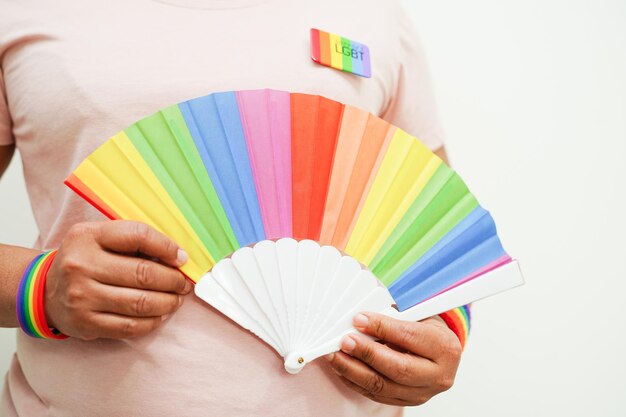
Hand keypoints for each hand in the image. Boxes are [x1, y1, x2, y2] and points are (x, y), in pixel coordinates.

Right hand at [45, 221, 190, 339]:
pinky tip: (160, 314)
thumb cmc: (85, 260)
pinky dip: (153, 321)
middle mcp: (81, 265)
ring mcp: (82, 297)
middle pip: (143, 273)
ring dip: (168, 302)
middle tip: (183, 283)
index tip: (182, 258)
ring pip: (140, 303)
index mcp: (88, 236)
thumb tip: (178, 257)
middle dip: (173, 280)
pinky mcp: (85, 323)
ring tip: (176, 299)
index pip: (138, 235)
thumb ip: (135, 241)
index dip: (167, 247)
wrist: (46, 290)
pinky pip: (130, 326)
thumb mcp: (101, 237)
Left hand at [326, 312, 461, 405]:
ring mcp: (422, 393)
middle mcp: (438, 375)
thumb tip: (361, 320)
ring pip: (383, 386)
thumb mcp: (418, 316)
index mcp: (445, 348)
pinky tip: (342, 368)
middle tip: (345, 341)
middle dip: (367, 353)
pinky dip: (355, 381)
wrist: (440, 351)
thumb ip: (394, 317)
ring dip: (353, 370)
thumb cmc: (426, 329)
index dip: (382, 328)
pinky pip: (376, 395)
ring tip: (335, 355)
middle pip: (398, 369)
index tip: (359, 319)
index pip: (409, 337)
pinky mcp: (406, 402)